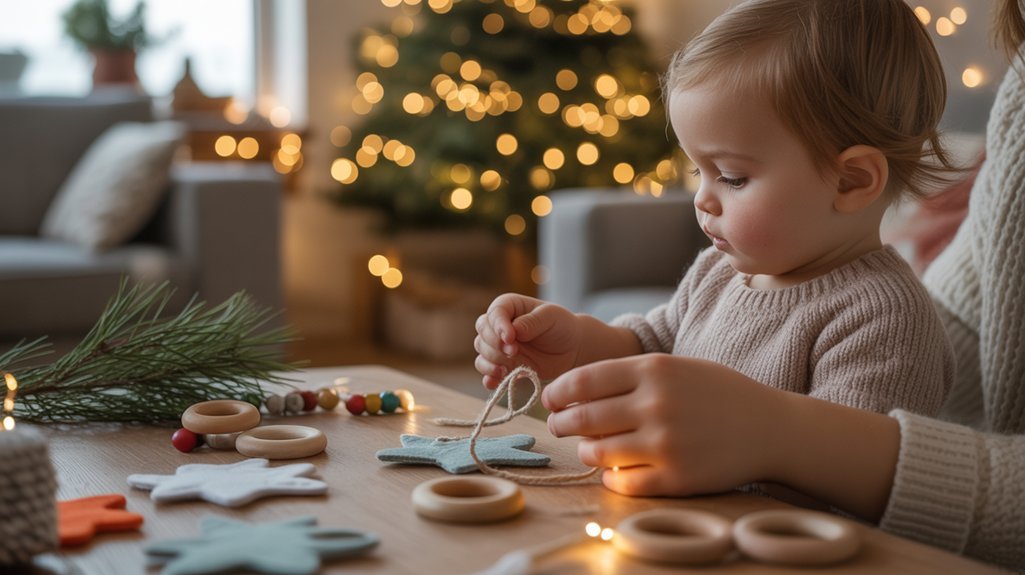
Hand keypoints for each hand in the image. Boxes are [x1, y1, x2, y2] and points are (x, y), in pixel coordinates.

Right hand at [474, 294, 581, 388]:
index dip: (498, 326)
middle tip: (513, 351)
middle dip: (495, 344)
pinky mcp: (502, 364)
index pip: (494, 313)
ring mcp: (499, 346)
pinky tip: (497, 381)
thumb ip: (532, 322)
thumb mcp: (551, 317)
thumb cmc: (561, 326)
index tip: (510, 338)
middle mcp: (499, 325)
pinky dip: (488, 376)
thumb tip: (513, 329)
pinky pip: (486, 371)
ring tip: (506, 369)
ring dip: (491, 361)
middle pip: (482, 332)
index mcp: (509, 307)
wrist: (571, 349)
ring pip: (482, 352)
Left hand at [541, 354, 785, 496]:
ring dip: (586, 452)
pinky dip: (611, 478)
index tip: (550, 399)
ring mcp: (666, 443)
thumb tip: (576, 391)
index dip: (558, 392)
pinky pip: (624, 483)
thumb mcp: (675, 367)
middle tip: (558, 427)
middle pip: (584, 418)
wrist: (770, 427)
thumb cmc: (717, 394)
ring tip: (588, 450)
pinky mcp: (676, 478)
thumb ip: (630, 375)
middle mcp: (656, 405)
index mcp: (653, 370)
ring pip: (599, 454)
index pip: (584, 381)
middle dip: (562, 424)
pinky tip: (614, 472)